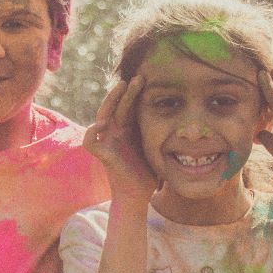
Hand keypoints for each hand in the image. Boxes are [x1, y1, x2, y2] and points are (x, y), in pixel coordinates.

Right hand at [84, 77, 156, 201]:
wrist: (138, 195)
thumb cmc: (147, 173)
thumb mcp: (155, 147)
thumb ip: (160, 132)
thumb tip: (182, 116)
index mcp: (127, 129)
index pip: (128, 106)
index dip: (135, 93)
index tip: (148, 79)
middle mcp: (114, 132)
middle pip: (117, 106)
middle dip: (126, 91)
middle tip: (138, 78)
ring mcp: (106, 141)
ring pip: (102, 115)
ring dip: (110, 100)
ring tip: (121, 88)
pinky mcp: (101, 154)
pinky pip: (89, 141)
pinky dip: (91, 132)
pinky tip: (101, 124)